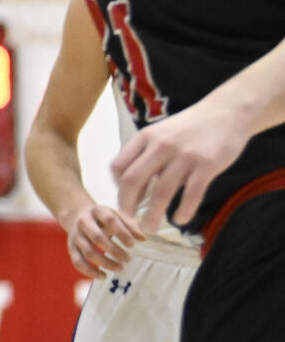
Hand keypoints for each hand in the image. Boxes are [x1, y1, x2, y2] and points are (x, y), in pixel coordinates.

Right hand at [62, 201, 144, 279]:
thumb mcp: (115, 215)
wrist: (77, 214)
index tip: (133, 245)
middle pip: (97, 238)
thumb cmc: (102, 218)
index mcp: (96, 210)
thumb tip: (143, 239)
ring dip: (106, 263)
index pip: (109, 220)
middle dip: (115, 251)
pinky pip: (78, 262)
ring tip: (120, 268)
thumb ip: (130, 225)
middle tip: (128, 259)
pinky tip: (103, 276)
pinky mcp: (71, 247)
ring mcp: (76, 235)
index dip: (122, 233)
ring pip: (89, 252)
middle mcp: (83, 222)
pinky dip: (90, 272)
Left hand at [112, 98, 251, 231]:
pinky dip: (183, 211)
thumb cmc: (190, 126)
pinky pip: (191, 195)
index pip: (118, 165)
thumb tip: (135, 183)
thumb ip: (147, 153)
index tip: (123, 200)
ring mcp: (183, 156)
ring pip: (161, 192)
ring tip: (148, 228)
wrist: (225, 113)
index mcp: (145, 137)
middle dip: (127, 205)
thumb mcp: (161, 132)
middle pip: (133, 180)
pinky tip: (180, 220)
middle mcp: (160, 146)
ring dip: (153, 215)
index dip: (116, 186)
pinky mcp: (206, 166)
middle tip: (128, 221)